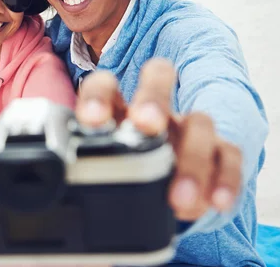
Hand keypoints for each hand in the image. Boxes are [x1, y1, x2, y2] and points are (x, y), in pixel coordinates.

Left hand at [76, 58, 241, 220]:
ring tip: (179, 198)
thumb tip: (51, 197)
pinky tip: (216, 201)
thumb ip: (81, 174)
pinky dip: (224, 178)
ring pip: (199, 122)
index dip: (98, 95)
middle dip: (153, 97)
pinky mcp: (214, 152)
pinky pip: (227, 156)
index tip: (91, 120)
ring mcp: (186, 128)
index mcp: (116, 108)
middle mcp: (154, 110)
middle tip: (145, 124)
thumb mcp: (95, 171)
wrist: (153, 193)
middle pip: (159, 78)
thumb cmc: (118, 175)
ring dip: (191, 157)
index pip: (104, 84)